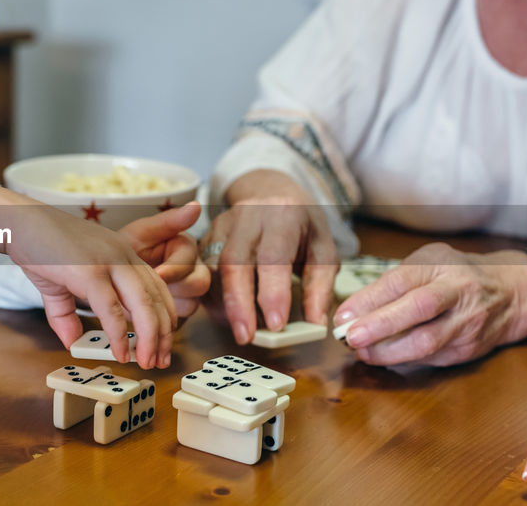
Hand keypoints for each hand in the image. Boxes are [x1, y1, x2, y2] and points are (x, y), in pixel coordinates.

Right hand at [0, 187, 177, 368]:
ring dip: (149, 338)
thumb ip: (67, 313)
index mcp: (121, 254)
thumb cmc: (38, 246)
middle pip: (156, 298)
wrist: (17, 221)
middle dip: (163, 333)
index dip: (163, 316)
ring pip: (142, 304)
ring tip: (146, 362)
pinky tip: (120, 353)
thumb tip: (71, 342)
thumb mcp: (59, 284)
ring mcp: (107, 262)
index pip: (156, 287)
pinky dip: (118, 335)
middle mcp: (121, 256)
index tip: (162, 342)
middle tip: (161, 360)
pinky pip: (111, 310)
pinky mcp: (89, 272)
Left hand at [119, 202, 210, 320]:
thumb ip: (168, 221)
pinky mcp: (178, 312)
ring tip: (144, 298)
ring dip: (168, 305)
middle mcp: (192, 270)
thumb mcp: (140, 233)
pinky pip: (180, 321)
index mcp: (185, 247)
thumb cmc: (123, 250)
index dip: (174, 268)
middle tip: (149, 291)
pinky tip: (148, 312)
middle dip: (174, 289)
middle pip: (200, 283)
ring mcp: (187, 293)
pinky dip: (163, 320)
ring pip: (191, 304)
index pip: (191, 259)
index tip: (158, 273)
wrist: (106, 274)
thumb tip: (196, 205)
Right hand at [201, 169, 338, 343]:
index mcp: (282, 216)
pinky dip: (214, 297)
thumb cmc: (299, 223)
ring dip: (224, 304)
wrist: (268, 189)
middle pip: (234, 262)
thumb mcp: (323, 247)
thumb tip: (315, 323)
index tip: (276, 324)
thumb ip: (320, 285)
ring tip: (240, 328)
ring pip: (213, 269)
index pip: (273, 256)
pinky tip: (228, 314)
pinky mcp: (205, 237)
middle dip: (238, 303)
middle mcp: (247, 217)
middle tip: (246, 336)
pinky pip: (203, 272)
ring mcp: (221, 226)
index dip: (272, 292)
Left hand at [332, 244, 526, 365]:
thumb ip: (395, 281)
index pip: (402, 281)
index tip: (342, 316)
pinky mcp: (468, 349)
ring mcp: (467, 323)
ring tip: (362, 353)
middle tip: (350, 338)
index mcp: (442, 265)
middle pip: (419, 310)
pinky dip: (405, 361)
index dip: (370, 299)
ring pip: (427, 342)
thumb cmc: (457, 273)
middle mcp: (458, 292)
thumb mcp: (428, 261)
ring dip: (389, 352)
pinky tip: (383, 358)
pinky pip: (432, 359)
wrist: (512, 293)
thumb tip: (354, 310)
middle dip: (381, 326)